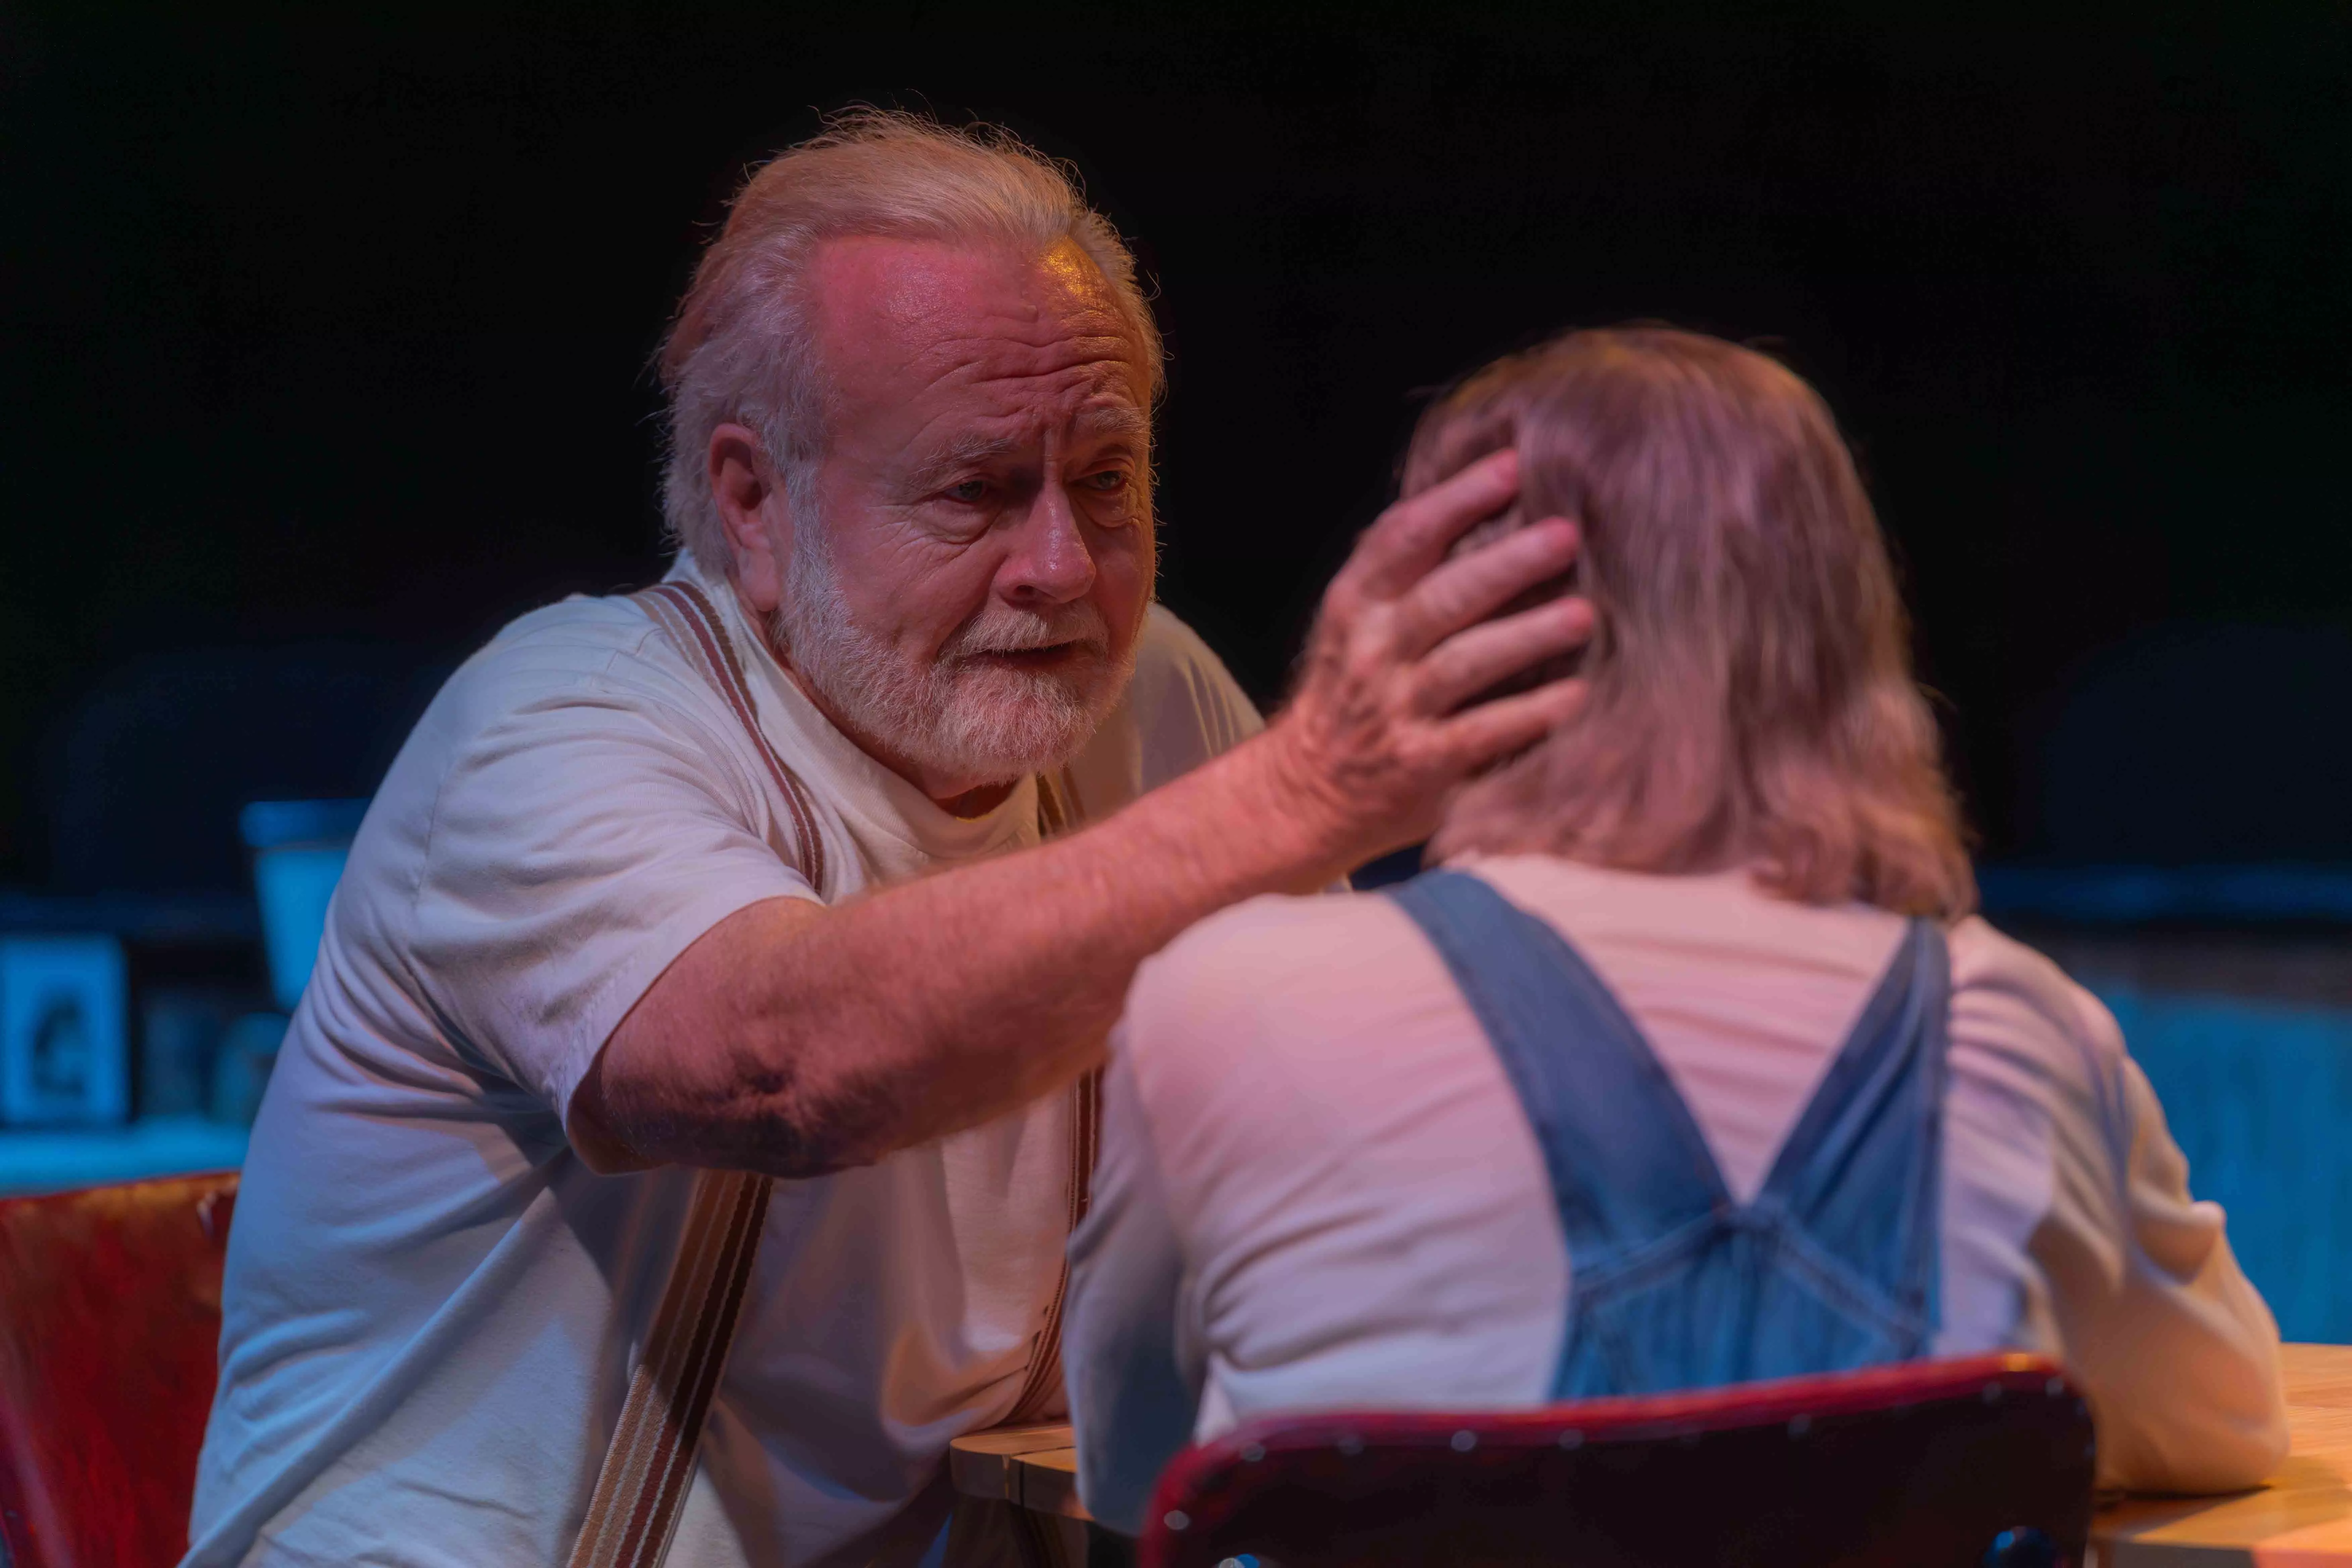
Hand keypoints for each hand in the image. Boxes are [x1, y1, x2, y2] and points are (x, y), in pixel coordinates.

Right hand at [1259, 449, 1594, 861]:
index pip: (1402, 538)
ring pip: (1464, 663)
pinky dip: (1530, 714)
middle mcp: (1372, 652)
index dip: (1455, 499)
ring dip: (1528, 636)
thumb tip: (1481, 496)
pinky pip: (1482, 734)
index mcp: (1356, 604)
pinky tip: (1577, 696)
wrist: (1308, 790)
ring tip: (1585, 615)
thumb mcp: (1356, 620)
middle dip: (1507, 563)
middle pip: (1442, 597)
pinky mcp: (1421, 764)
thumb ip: (1403, 569)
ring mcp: (1395, 709)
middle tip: (1566, 534)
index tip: (1510, 467)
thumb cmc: (1352, 690)